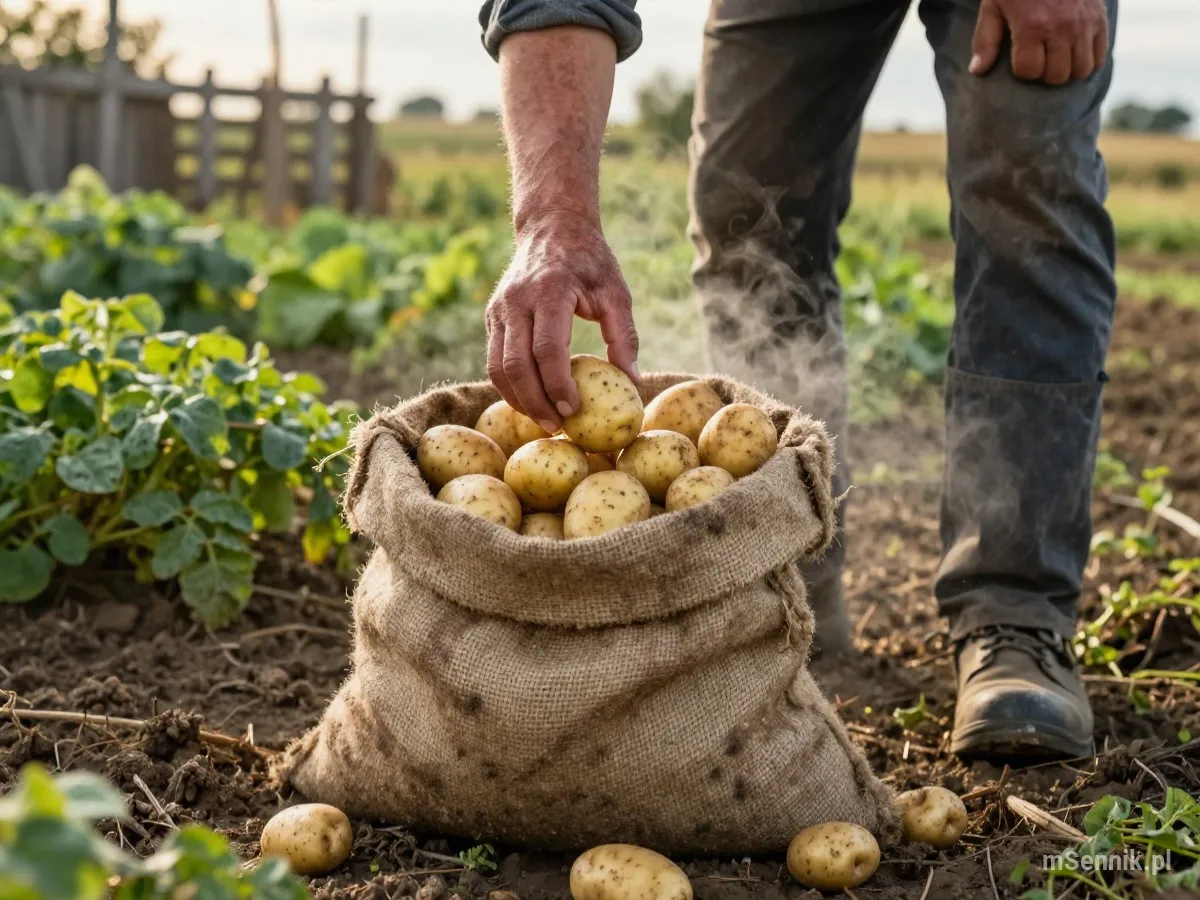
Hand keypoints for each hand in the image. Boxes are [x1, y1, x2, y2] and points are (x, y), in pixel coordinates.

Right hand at [485, 210, 638, 432]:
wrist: (551, 227)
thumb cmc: (590, 261)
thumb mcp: (616, 291)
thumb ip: (624, 335)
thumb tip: (632, 381)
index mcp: (549, 291)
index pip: (547, 348)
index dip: (558, 384)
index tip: (573, 409)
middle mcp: (516, 300)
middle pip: (516, 364)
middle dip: (535, 401)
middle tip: (557, 426)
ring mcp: (498, 309)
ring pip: (497, 366)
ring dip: (518, 399)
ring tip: (544, 420)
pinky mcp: (491, 317)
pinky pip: (493, 360)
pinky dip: (509, 386)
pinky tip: (530, 401)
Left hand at [969, 0, 1108, 84]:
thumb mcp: (994, 6)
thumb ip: (986, 39)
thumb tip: (977, 71)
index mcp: (1032, 25)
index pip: (1028, 71)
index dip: (1022, 69)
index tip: (1020, 58)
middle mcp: (1061, 27)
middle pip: (1056, 75)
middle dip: (1044, 73)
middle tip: (1039, 59)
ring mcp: (1083, 23)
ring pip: (1080, 70)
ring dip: (1067, 70)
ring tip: (1056, 59)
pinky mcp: (1100, 18)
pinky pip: (1099, 57)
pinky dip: (1088, 61)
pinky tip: (1074, 54)